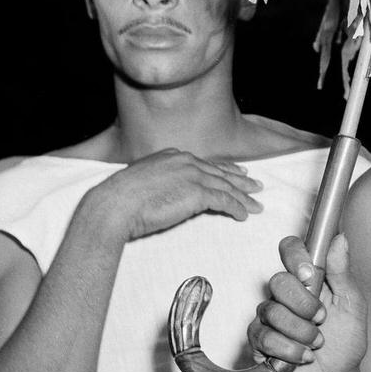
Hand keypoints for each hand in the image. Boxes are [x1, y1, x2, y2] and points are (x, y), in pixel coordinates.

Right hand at [81, 149, 262, 241]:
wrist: (114, 205)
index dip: (223, 169)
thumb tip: (167, 193)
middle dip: (240, 180)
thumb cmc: (120, 199)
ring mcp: (193, 175)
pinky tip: (243, 215)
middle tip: (255, 185)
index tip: (236, 173)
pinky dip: (236, 208)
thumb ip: (160, 181)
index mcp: (172, 156)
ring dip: (243, 197)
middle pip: (220, 172)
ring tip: (255, 205)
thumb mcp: (142, 181)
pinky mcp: (197, 192)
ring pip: (226, 187)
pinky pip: (224, 201)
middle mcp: (185, 161)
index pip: (205, 163)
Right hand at [248, 234, 368, 371]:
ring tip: (316, 343)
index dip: (295, 256)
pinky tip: (304, 356)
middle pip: (278, 281)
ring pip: (273, 312)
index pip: (291, 250)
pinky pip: (265, 337)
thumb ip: (343, 272)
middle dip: (304, 304)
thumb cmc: (346, 341)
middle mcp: (286, 295)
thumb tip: (339, 240)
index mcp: (309, 279)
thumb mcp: (353, 305)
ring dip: (302, 332)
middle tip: (321, 318)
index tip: (308, 273)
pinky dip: (290, 350)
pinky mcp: (260, 341)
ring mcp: (270, 317)